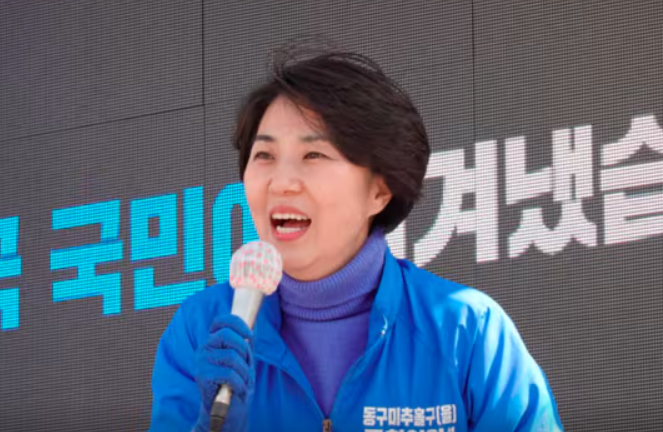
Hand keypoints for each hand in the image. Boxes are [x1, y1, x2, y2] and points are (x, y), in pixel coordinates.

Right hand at [193, 314, 254, 431]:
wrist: (229, 410)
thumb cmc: (237, 382)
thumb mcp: (244, 359)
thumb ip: (245, 342)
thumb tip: (252, 325)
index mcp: (213, 341)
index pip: (220, 321)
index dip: (237, 324)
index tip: (250, 335)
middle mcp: (204, 348)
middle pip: (227, 335)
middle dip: (244, 351)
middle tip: (246, 367)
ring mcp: (201, 362)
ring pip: (231, 355)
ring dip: (244, 372)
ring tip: (242, 382)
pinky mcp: (202, 376)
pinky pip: (229, 373)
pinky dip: (240, 383)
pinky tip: (238, 390)